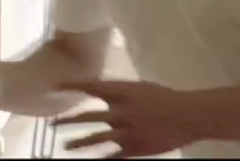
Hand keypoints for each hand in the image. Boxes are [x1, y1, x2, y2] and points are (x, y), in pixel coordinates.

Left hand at [52, 80, 198, 158]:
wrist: (187, 115)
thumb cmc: (166, 98)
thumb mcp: (141, 88)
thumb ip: (122, 92)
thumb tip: (105, 94)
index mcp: (123, 91)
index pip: (91, 87)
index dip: (72, 85)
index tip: (55, 85)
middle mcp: (120, 111)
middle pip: (87, 116)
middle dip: (67, 120)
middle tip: (52, 124)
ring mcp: (126, 131)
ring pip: (95, 138)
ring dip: (78, 143)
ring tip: (65, 146)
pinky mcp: (134, 148)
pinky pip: (112, 156)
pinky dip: (101, 160)